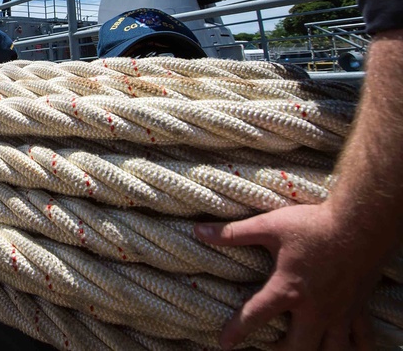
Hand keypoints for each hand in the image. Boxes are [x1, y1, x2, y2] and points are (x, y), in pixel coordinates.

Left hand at [195, 203, 378, 349]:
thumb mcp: (268, 225)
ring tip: (303, 348)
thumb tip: (199, 231)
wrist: (362, 223)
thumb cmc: (314, 224)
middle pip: (298, 348)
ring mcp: (340, 313)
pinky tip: (347, 349)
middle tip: (269, 347)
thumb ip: (233, 233)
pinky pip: (362, 340)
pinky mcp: (359, 308)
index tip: (224, 343)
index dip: (236, 332)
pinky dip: (356, 348)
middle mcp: (315, 309)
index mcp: (288, 290)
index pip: (254, 316)